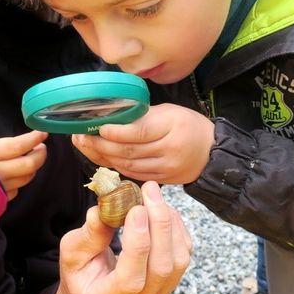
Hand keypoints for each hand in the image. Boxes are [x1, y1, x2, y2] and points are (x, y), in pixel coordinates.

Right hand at [0, 106, 46, 199]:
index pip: (19, 145)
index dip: (33, 138)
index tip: (42, 133)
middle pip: (29, 164)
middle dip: (40, 155)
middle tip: (41, 146)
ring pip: (25, 179)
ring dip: (32, 169)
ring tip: (30, 159)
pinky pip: (14, 192)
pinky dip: (18, 183)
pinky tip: (13, 178)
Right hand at [54, 181, 191, 293]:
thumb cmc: (79, 272)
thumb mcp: (71, 254)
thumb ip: (87, 236)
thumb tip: (101, 211)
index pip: (129, 280)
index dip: (137, 245)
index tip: (136, 210)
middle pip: (160, 268)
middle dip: (159, 225)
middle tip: (149, 191)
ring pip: (177, 261)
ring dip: (170, 223)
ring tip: (153, 195)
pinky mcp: (170, 282)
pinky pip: (183, 254)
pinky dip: (176, 226)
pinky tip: (161, 208)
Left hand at [71, 103, 214, 183]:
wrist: (211, 152)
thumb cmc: (188, 125)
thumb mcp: (169, 112)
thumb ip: (142, 116)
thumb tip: (110, 117)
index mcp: (173, 126)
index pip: (140, 131)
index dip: (116, 132)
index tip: (98, 127)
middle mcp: (170, 150)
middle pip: (129, 151)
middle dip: (101, 145)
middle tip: (82, 137)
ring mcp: (166, 168)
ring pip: (128, 165)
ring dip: (103, 157)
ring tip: (87, 147)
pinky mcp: (162, 181)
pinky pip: (134, 174)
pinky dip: (116, 167)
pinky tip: (103, 158)